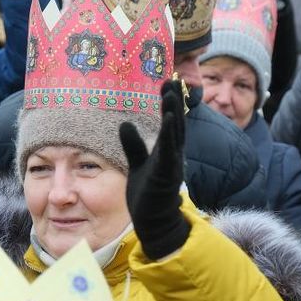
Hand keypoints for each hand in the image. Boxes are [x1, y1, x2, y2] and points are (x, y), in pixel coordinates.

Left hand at [120, 80, 189, 260]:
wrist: (153, 221)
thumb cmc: (147, 193)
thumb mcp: (137, 163)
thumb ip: (133, 144)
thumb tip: (125, 124)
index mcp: (166, 150)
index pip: (169, 122)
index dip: (169, 102)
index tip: (166, 82)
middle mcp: (173, 154)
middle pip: (175, 122)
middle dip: (173, 101)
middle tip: (172, 79)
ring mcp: (171, 164)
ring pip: (174, 134)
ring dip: (173, 112)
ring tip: (171, 92)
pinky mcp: (166, 174)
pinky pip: (170, 151)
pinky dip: (171, 134)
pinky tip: (170, 118)